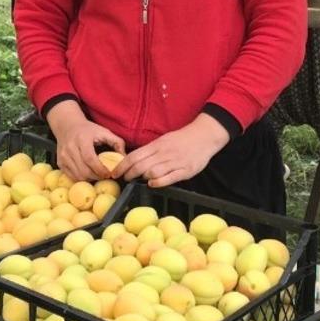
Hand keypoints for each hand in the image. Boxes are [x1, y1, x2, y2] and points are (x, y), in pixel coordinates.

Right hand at [46, 100, 124, 181]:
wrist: (67, 126)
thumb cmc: (88, 130)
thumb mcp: (104, 131)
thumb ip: (117, 142)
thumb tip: (124, 157)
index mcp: (81, 139)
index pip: (90, 159)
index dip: (100, 169)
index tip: (108, 173)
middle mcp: (70, 148)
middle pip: (83, 170)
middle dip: (96, 176)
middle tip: (104, 175)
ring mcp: (63, 156)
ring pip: (78, 176)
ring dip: (89, 179)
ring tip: (97, 175)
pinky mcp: (60, 162)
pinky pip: (71, 176)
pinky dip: (81, 178)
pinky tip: (88, 173)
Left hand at [115, 115, 229, 188]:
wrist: (204, 136)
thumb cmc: (182, 140)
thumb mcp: (163, 141)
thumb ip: (150, 151)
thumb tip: (134, 161)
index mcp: (157, 145)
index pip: (134, 155)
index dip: (122, 165)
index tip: (115, 173)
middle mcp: (164, 153)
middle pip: (141, 165)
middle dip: (129, 174)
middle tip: (124, 179)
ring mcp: (175, 162)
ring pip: (153, 171)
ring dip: (142, 177)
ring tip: (137, 181)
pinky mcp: (186, 170)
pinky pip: (170, 177)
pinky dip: (159, 182)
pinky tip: (152, 184)